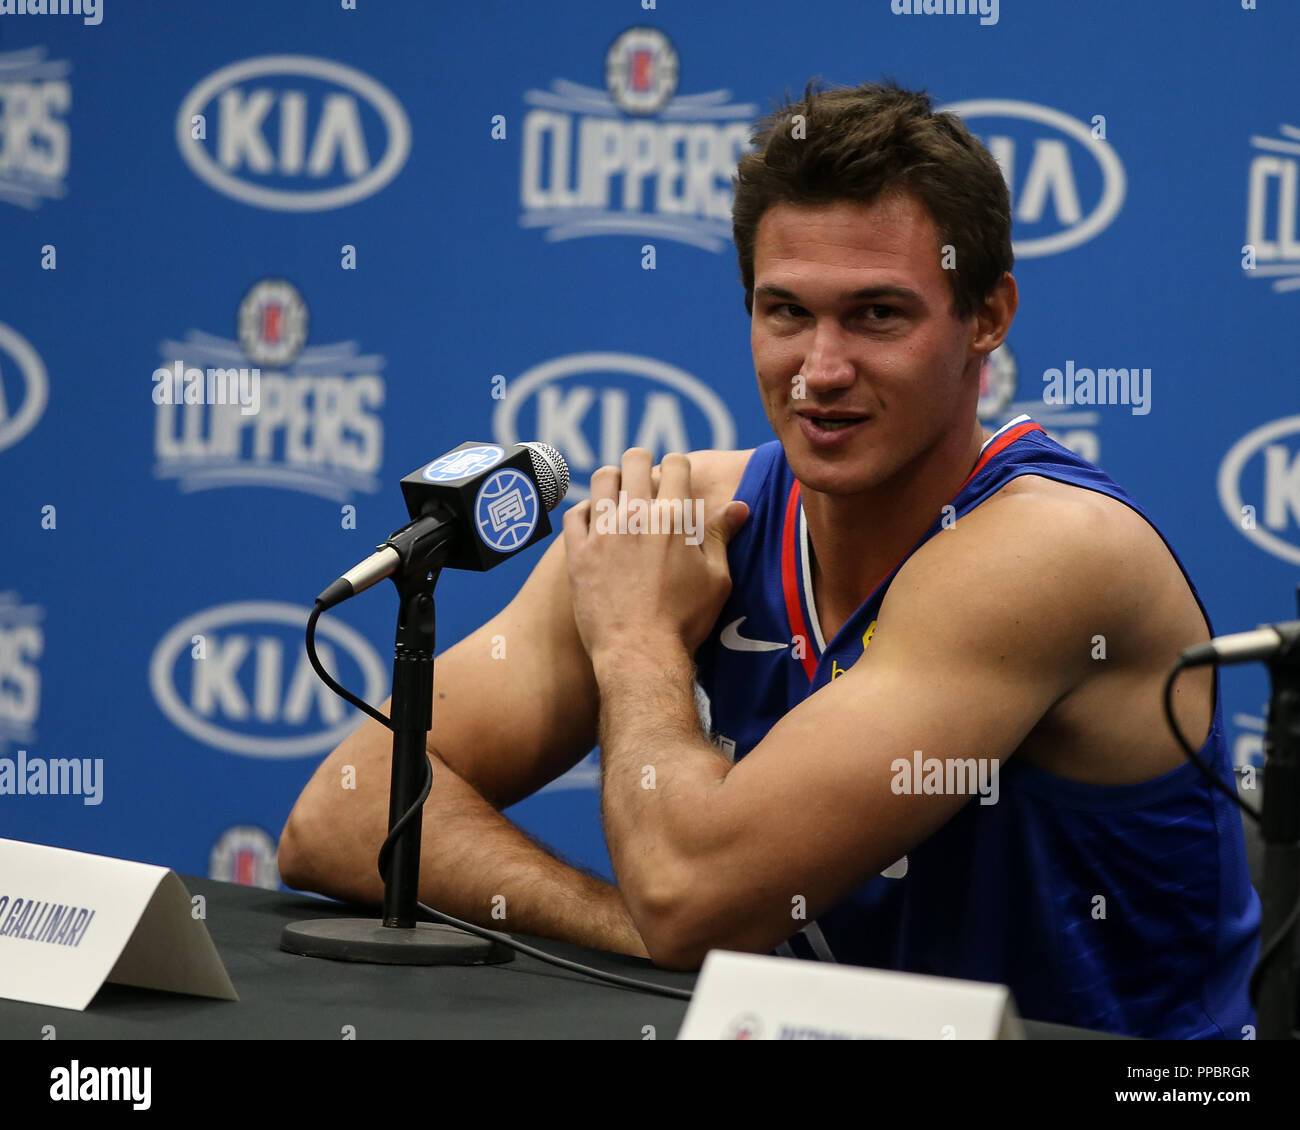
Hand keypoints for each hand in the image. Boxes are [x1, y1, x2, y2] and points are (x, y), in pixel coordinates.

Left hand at [562, 449, 748, 663]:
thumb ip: (722, 536)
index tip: (675, 479)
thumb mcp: (716, 579)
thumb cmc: (684, 620)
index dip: (677, 467)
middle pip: (635, 459)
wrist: (640, 653)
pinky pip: (574, 513)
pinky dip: (585, 512)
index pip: (675, 464)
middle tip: (645, 481)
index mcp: (675, 517)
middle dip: (643, 464)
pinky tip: (594, 523)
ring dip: (613, 481)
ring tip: (618, 496)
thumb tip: (738, 505)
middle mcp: (637, 515)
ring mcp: (603, 532)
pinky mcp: (579, 552)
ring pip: (601, 479)